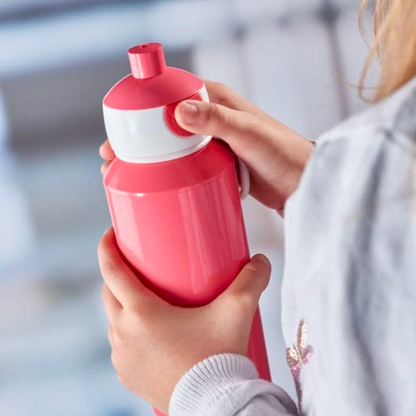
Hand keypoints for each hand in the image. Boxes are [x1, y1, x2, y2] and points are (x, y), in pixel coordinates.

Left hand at [98, 228, 270, 413]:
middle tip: (136, 265)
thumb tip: (261, 261)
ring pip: (113, 320)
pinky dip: (127, 330)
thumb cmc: (218, 359)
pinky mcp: (128, 375)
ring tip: (143, 297)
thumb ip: (251, 281)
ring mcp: (123, 357)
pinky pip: (120, 344)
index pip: (112, 271)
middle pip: (109, 293)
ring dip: (121, 304)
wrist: (213, 407)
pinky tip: (145, 330)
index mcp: (141, 313)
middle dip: (116, 274)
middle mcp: (124, 334)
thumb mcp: (236, 313)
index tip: (111, 233)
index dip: (107, 247)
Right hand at [100, 81, 312, 212]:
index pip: (170, 90)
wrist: (301, 183)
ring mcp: (211, 142)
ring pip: (171, 144)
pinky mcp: (214, 163)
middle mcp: (210, 117)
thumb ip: (217, 120)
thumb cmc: (283, 154)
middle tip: (114, 157)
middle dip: (137, 136)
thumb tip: (177, 110)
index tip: (120, 123)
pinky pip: (184, 162)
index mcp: (215, 100)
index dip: (142, 103)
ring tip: (126, 173)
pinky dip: (167, 170)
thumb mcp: (249, 134)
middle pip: (163, 121)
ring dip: (149, 156)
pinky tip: (154, 183)